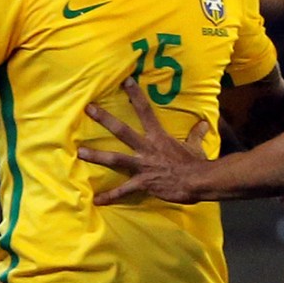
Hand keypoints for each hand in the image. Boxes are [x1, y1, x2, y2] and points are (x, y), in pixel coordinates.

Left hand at [79, 77, 209, 203]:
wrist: (198, 181)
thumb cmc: (196, 163)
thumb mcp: (195, 146)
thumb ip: (196, 134)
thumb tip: (204, 123)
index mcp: (159, 137)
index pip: (146, 111)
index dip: (136, 95)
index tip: (125, 81)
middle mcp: (147, 148)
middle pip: (122, 130)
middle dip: (104, 119)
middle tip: (88, 108)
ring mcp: (143, 165)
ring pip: (115, 159)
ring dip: (96, 155)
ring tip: (80, 152)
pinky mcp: (143, 183)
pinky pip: (124, 191)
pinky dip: (110, 196)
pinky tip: (97, 200)